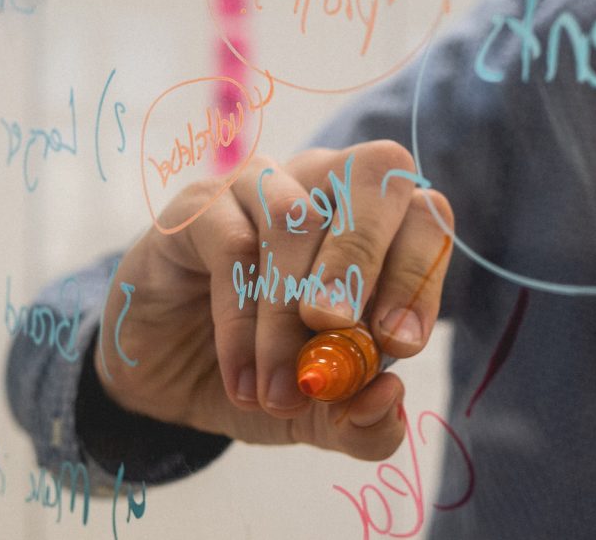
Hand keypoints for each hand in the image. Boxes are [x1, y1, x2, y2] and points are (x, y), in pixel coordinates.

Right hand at [94, 140, 453, 460]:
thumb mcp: (322, 415)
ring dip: (290, 314)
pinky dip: (242, 321)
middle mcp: (326, 186)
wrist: (168, 378)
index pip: (426, 216)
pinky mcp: (201, 207)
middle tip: (337, 333)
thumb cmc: (264, 373)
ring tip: (280, 392)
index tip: (397, 347)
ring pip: (297, 218)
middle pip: (375, 173)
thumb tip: (388, 397)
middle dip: (363, 262)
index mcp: (377, 225)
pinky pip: (232, 245)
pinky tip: (242, 379)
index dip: (420, 274)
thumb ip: (364, 421)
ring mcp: (262, 186)